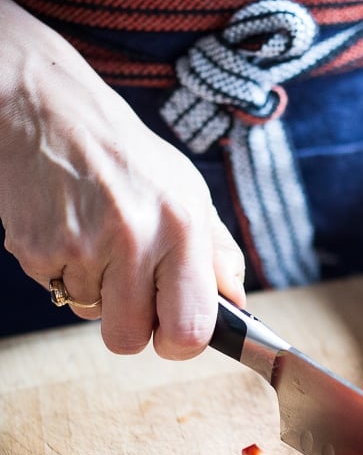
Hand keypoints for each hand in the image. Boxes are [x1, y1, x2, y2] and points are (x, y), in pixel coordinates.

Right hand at [0, 0, 244, 358]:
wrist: (50, 111)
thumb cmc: (128, 156)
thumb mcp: (188, 191)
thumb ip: (217, 252)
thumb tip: (236, 303)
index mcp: (181, 226)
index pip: (190, 329)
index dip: (181, 343)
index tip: (174, 333)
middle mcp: (133, 239)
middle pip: (129, 340)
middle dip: (131, 325)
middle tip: (131, 287)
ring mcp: (79, 247)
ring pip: (90, 315)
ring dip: (97, 290)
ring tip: (98, 239)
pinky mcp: (35, 250)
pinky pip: (57, 292)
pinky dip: (65, 271)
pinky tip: (71, 230)